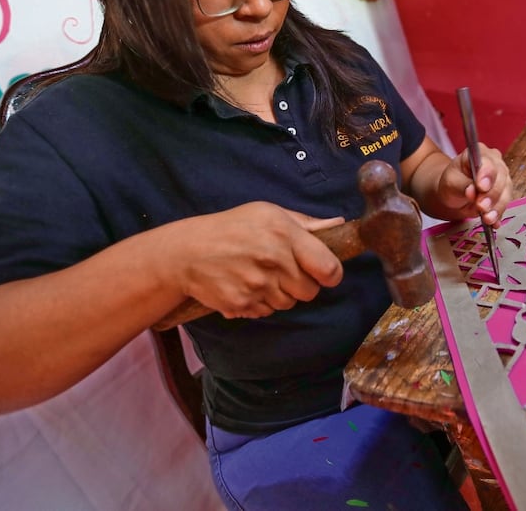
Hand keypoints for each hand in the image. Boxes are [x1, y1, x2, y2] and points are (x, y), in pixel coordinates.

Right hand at [151, 203, 344, 319]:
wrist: (186, 252)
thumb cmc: (232, 228)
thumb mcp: (268, 213)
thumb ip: (306, 223)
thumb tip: (338, 225)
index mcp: (284, 234)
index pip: (328, 268)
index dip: (330, 274)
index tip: (324, 273)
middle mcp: (274, 260)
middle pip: (310, 291)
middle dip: (301, 284)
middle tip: (283, 271)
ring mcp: (257, 285)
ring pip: (288, 304)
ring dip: (280, 294)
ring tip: (260, 275)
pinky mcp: (242, 304)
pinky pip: (266, 312)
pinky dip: (260, 303)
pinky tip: (246, 286)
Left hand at [442, 143, 511, 226]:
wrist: (455, 194)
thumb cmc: (452, 182)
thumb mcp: (451, 182)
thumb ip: (462, 185)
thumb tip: (473, 191)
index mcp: (480, 153)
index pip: (488, 162)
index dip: (487, 174)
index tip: (481, 187)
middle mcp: (496, 163)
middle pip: (501, 178)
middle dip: (492, 195)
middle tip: (482, 206)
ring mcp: (502, 179)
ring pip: (506, 193)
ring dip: (497, 207)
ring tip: (487, 218)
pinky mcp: (505, 194)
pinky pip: (505, 205)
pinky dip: (499, 215)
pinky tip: (494, 222)